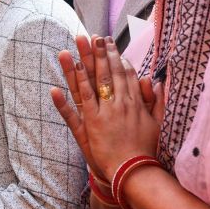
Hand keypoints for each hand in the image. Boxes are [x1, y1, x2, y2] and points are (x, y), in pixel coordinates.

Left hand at [52, 36, 159, 180]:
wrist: (136, 172)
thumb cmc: (146, 148)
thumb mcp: (156, 121)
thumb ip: (156, 100)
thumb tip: (154, 80)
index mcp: (133, 102)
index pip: (122, 73)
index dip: (114, 56)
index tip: (108, 42)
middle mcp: (117, 104)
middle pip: (105, 74)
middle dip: (97, 54)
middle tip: (89, 36)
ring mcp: (102, 115)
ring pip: (87, 87)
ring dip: (77, 68)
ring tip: (67, 51)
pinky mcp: (90, 128)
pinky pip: (74, 113)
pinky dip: (63, 102)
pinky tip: (53, 89)